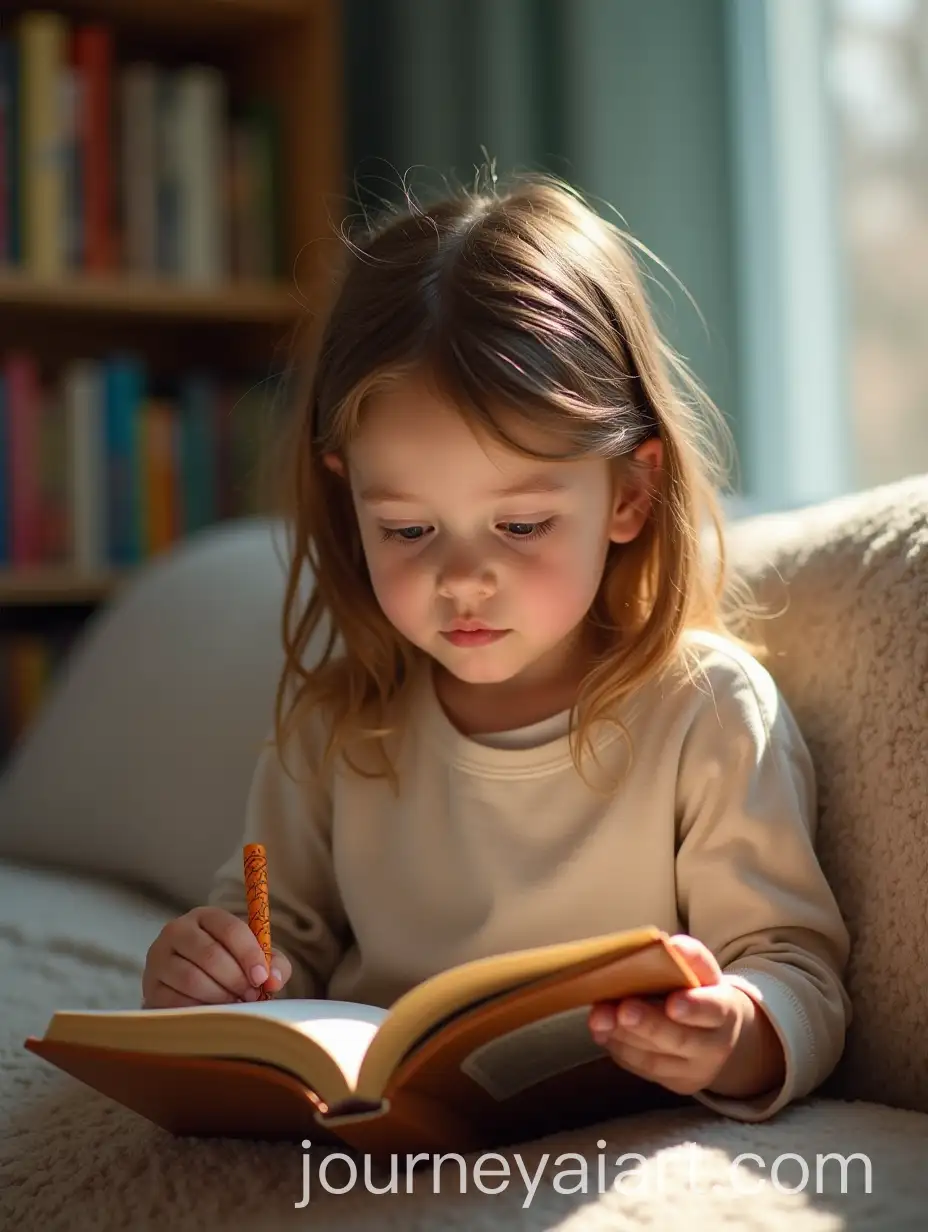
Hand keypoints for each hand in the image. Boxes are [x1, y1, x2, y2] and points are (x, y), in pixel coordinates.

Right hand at [141, 905, 291, 1008]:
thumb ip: (272, 963)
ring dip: (219, 996)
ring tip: (234, 1005)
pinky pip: (174, 1001)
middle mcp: (177, 930)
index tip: (262, 978)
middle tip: (250, 997)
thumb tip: (274, 980)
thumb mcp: (252, 958)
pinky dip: (199, 1010)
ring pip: (191, 978)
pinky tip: (213, 1014)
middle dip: (235, 979)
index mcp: (206, 916)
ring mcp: (158, 957)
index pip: (230, 929)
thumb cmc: (228, 966)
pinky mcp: (150, 986)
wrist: (190, 984)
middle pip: (209, 954)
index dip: (249, 954)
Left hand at [588, 934, 783, 1098]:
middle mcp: (714, 1046)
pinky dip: (619, 1048)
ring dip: (624, 1037)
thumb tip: (672, 945)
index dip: (694, 1008)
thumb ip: (690, 956)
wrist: (715, 1033)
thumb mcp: (703, 971)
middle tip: (624, 1009)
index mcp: (725, 1010)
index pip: (714, 1010)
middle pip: (681, 1039)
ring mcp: (694, 1070)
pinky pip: (643, 1070)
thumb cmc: (701, 991)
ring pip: (657, 1059)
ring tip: (601, 1017)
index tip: (673, 1003)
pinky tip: (603, 1030)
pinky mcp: (674, 1082)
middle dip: (649, 1025)